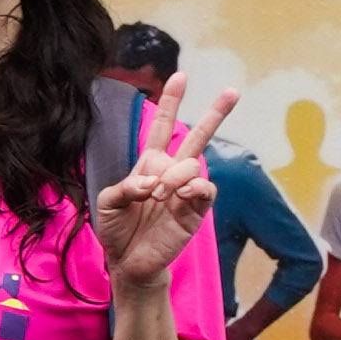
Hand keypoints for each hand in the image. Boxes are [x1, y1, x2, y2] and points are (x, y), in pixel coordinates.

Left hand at [94, 87, 238, 292]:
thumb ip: (125, 186)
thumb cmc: (116, 230)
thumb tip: (153, 182)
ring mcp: (185, 191)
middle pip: (197, 136)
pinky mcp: (195, 211)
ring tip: (161, 195)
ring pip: (195, 164)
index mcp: (149, 163)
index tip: (180, 76)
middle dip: (215, 114)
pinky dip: (194, 187)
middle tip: (233, 91)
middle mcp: (171, 173)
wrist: (128, 263)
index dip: (170, 102)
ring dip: (176, 174)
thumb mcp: (107, 203)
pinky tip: (181, 195)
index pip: (162, 127)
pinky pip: (205, 190)